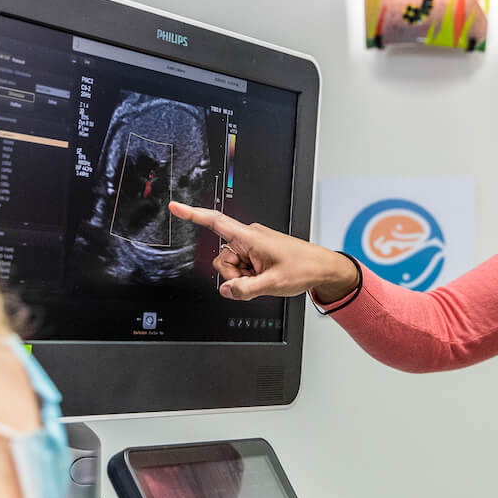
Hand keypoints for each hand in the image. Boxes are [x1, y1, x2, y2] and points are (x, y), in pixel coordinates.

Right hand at [167, 202, 358, 301]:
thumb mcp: (273, 284)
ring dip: (242, 277)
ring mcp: (253, 246)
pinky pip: (241, 267)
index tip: (175, 206)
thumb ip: (245, 289)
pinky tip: (264, 277)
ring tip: (264, 277)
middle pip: (222, 257)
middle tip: (255, 279)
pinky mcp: (256, 253)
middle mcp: (249, 238)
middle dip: (232, 274)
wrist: (322, 268)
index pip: (216, 222)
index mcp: (251, 237)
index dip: (193, 214)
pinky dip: (248, 276)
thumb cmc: (304, 268)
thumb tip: (226, 290)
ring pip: (230, 265)